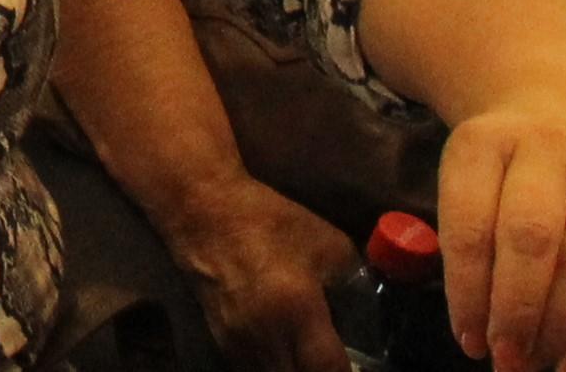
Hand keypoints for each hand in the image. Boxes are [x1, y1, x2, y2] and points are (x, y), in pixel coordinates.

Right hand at [155, 179, 355, 371]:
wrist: (202, 210)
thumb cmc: (269, 220)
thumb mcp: (329, 244)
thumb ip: (352, 284)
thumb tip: (363, 313)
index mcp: (297, 310)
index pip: (328, 368)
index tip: (359, 366)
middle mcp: (266, 336)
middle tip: (330, 362)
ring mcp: (238, 342)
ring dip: (293, 370)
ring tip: (309, 359)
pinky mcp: (220, 341)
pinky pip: (252, 370)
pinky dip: (273, 367)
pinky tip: (285, 355)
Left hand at [433, 85, 565, 371]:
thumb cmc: (506, 165)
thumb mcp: (469, 179)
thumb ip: (469, 242)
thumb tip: (478, 332)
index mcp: (486, 144)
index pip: (471, 223)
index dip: (468, 290)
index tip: (467, 338)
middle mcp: (550, 153)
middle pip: (532, 238)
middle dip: (517, 309)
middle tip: (504, 357)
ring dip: (559, 327)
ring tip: (536, 363)